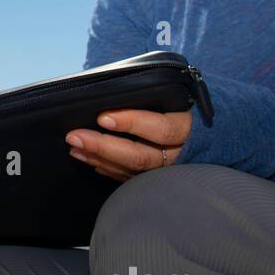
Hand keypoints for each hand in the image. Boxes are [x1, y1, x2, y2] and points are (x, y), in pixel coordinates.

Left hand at [65, 109, 191, 181]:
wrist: (199, 131)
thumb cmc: (178, 107)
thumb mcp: (170, 97)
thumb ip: (146, 97)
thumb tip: (108, 95)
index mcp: (184, 128)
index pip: (161, 128)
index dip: (132, 123)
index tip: (102, 117)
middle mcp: (176, 153)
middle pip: (140, 156)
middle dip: (103, 146)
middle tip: (75, 136)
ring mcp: (164, 170)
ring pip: (130, 169)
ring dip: (98, 158)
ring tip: (74, 147)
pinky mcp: (153, 178)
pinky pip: (127, 178)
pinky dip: (106, 168)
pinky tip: (89, 159)